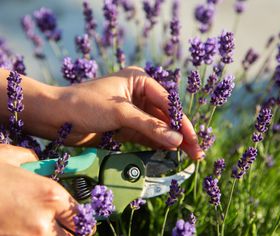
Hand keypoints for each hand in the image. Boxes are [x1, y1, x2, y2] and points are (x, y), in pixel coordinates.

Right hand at [0, 144, 76, 234]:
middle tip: (66, 228)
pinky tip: (25, 231)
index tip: (80, 222)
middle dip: (73, 233)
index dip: (83, 220)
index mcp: (50, 195)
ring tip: (46, 229)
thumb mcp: (11, 157)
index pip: (80, 216)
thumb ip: (33, 160)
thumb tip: (38, 164)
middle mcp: (43, 222)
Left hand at [59, 66, 204, 159]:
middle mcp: (139, 94)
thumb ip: (149, 126)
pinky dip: (157, 144)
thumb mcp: (120, 112)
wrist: (55, 117)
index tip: (192, 139)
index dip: (181, 122)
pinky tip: (170, 152)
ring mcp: (133, 112)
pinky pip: (146, 136)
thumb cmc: (84, 104)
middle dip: (180, 133)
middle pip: (165, 116)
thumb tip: (177, 140)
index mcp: (140, 80)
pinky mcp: (126, 126)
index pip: (167, 103)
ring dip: (171, 141)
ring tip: (188, 155)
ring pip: (158, 127)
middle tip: (196, 151)